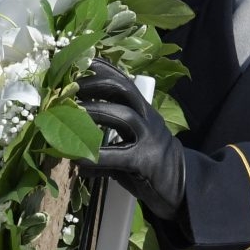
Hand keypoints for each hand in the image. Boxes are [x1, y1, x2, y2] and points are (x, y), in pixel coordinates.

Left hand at [74, 59, 185, 219]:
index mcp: (143, 111)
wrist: (182, 188)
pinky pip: (120, 155)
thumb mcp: (128, 149)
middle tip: (67, 89)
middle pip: (123, 90)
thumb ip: (105, 145)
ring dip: (95, 112)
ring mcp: (149, 138)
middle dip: (94, 85)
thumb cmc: (150, 167)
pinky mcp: (147, 161)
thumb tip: (73, 152)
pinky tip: (79, 160)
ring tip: (70, 114)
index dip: (102, 70)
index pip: (123, 82)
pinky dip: (97, 156)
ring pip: (123, 115)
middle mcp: (147, 119)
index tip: (78, 61)